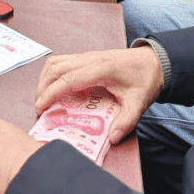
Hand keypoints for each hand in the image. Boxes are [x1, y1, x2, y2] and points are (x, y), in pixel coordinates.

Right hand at [35, 46, 164, 144]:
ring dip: (45, 78)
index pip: (67, 79)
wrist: (154, 61)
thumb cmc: (145, 79)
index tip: (41, 107)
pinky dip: (52, 73)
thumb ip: (126, 121)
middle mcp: (90, 59)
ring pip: (56, 62)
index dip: (50, 92)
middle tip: (40, 108)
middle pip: (56, 68)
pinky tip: (54, 86)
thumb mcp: (139, 102)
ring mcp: (87, 56)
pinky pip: (62, 61)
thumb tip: (112, 137)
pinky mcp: (87, 57)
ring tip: (43, 98)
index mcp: (101, 68)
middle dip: (42, 88)